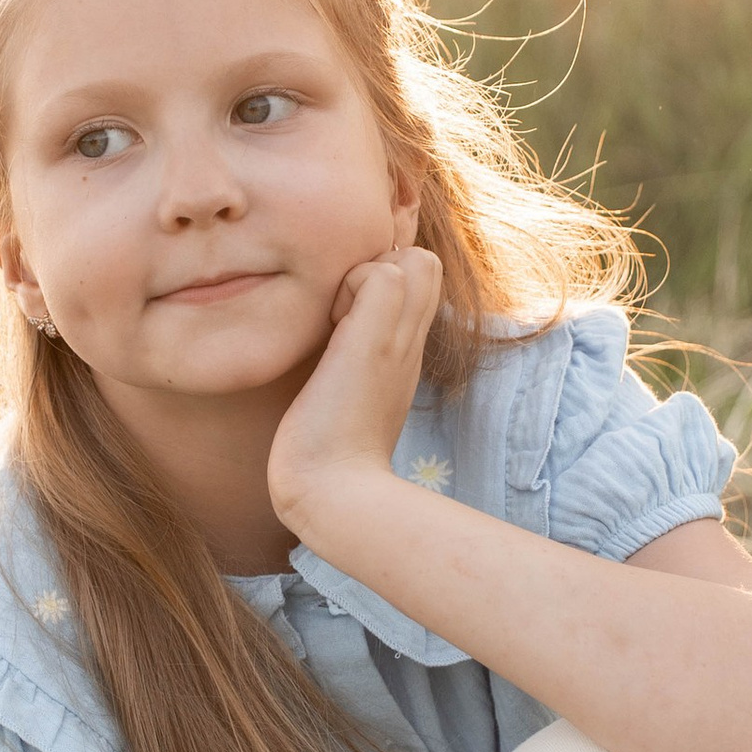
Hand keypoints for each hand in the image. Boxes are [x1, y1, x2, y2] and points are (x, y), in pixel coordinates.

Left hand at [265, 236, 442, 544]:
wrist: (333, 493)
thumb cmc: (325, 456)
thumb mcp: (343, 398)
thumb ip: (343, 368)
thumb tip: (325, 345)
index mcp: (402, 354)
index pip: (416, 281)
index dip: (383, 279)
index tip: (344, 317)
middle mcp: (409, 343)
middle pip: (426, 263)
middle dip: (381, 268)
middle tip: (341, 312)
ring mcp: (398, 342)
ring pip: (415, 259)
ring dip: (367, 274)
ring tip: (336, 321)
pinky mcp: (374, 342)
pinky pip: (381, 273)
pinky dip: (349, 286)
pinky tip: (329, 329)